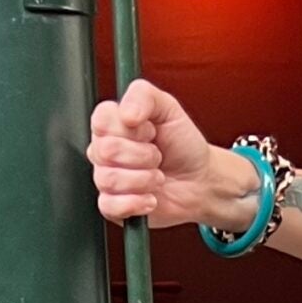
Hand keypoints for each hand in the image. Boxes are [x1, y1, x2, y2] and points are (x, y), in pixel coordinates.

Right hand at [86, 78, 223, 226]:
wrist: (200, 181)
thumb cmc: (182, 145)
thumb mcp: (169, 109)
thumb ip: (144, 96)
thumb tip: (126, 112)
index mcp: (113, 124)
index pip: (101, 120)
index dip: (131, 129)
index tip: (150, 131)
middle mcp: (105, 151)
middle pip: (106, 151)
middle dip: (143, 155)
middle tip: (158, 156)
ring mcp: (107, 179)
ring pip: (109, 179)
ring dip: (144, 179)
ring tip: (158, 176)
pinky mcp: (113, 206)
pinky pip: (110, 205)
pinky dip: (137, 202)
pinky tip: (151, 197)